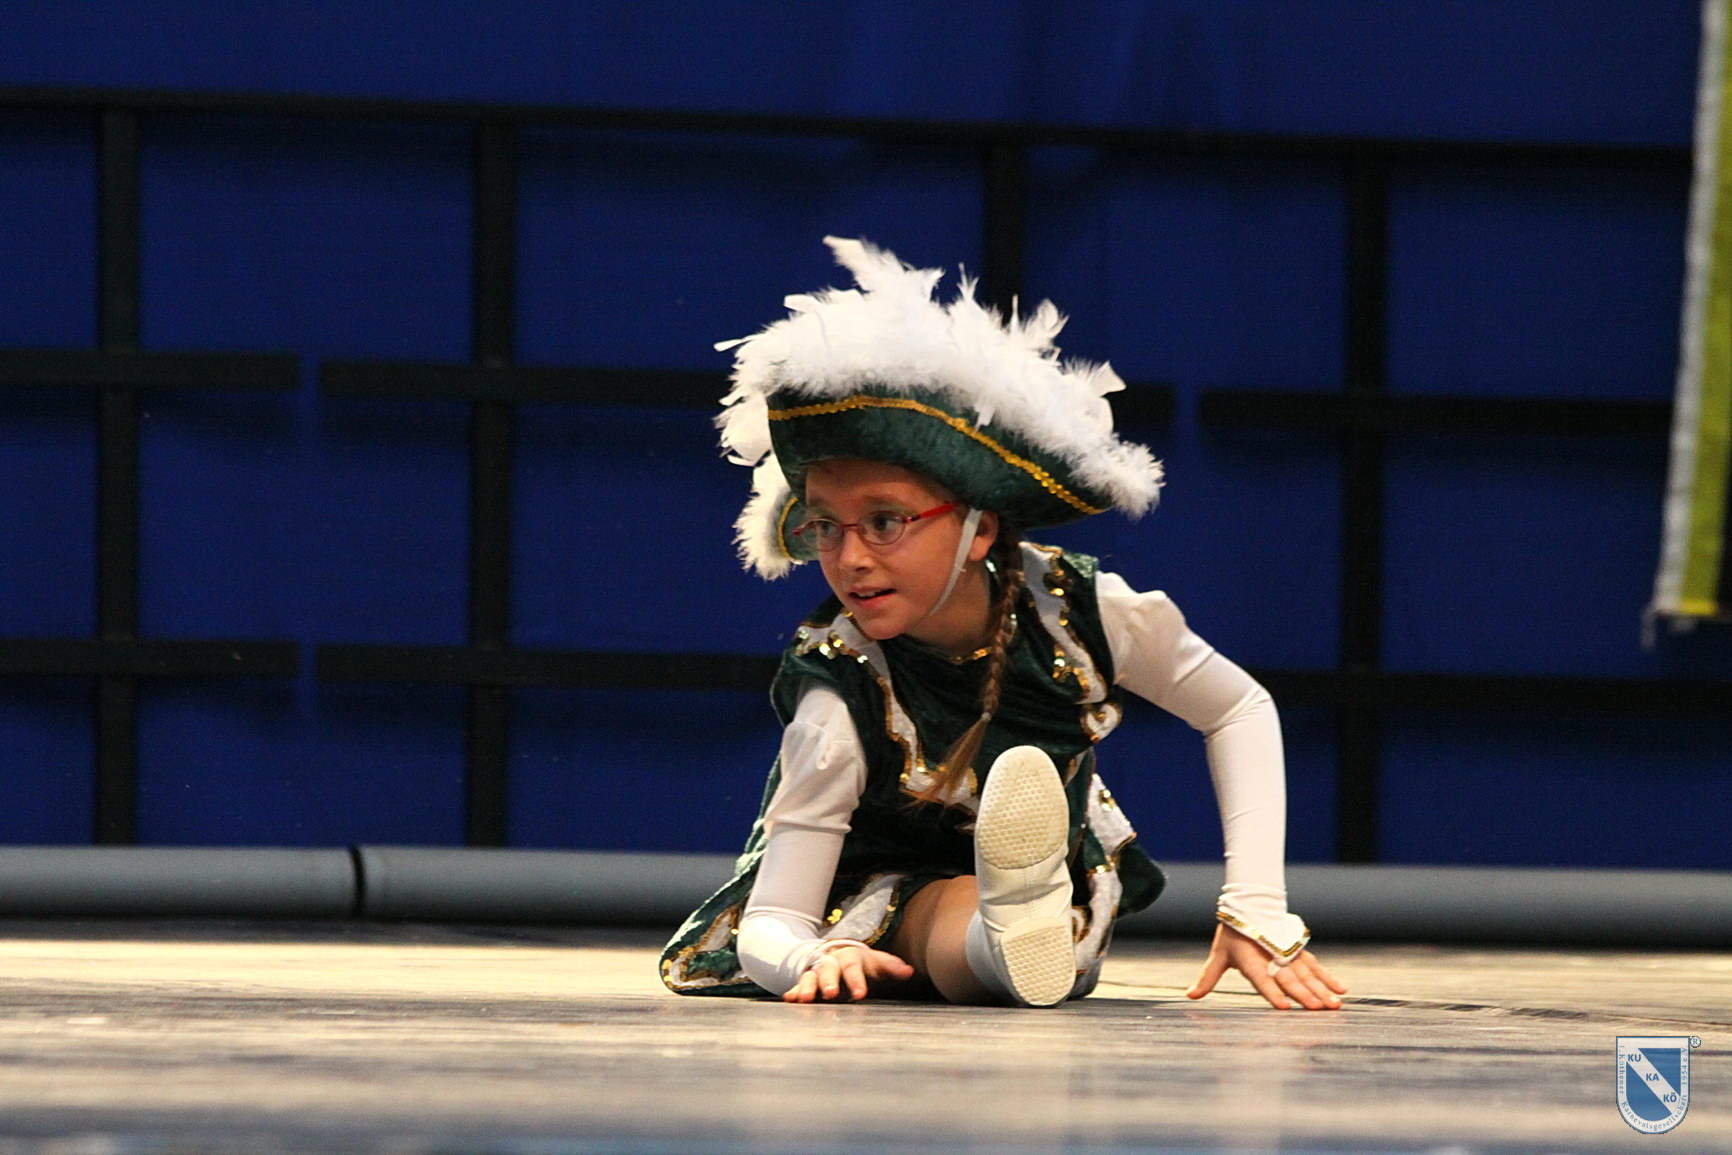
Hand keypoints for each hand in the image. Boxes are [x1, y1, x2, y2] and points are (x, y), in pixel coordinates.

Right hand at [784, 943, 915, 1002]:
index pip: (854, 967)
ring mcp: (817, 972)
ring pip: (811, 977)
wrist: (837, 954)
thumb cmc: (862, 963)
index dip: (856, 980)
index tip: (860, 995)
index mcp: (851, 957)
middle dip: (829, 982)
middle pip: (830, 969)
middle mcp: (832, 962)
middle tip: (832, 995)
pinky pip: (798, 986)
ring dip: (808, 988)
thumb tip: (909, 972)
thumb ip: (891, 967)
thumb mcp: (876, 963)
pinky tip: (790, 999)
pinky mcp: (807, 981)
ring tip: (805, 1000)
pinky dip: (794, 992)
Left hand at [1186, 923, 1345, 1010]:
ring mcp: (1288, 954)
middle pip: (1289, 978)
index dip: (1272, 994)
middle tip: (1318, 1009)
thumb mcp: (1218, 955)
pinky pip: (1316, 965)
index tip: (1284, 1008)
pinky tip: (1341, 989)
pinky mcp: (1298, 951)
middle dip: (1304, 994)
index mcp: (1250, 959)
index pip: (1261, 979)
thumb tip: (1190, 996)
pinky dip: (1329, 977)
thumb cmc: (1232, 936)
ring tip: (1334, 1005)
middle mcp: (1272, 957)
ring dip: (1322, 989)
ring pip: (1307, 973)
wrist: (1249, 905)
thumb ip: (1208, 978)